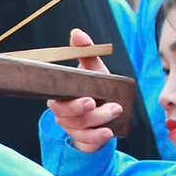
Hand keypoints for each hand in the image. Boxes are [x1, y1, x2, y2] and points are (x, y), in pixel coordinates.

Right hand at [42, 29, 124, 151]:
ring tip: (116, 114)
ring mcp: (72, 129)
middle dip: (92, 113)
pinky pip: (86, 142)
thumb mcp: (93, 70)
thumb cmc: (95, 87)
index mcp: (60, 97)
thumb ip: (86, 53)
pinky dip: (97, 139)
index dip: (72, 104)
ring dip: (100, 123)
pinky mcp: (83, 140)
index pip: (59, 102)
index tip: (89, 99)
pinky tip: (109, 133)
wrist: (102, 111)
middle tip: (113, 107)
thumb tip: (77, 33)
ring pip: (80, 129)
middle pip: (70, 117)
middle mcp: (63, 114)